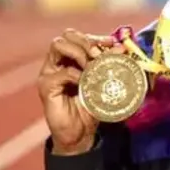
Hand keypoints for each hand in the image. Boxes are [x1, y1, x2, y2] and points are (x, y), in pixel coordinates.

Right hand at [36, 29, 119, 154]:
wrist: (80, 134)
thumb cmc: (91, 107)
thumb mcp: (104, 83)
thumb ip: (110, 66)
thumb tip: (122, 49)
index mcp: (70, 59)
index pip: (77, 36)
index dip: (95, 36)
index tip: (111, 43)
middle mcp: (57, 62)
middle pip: (66, 36)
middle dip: (86, 41)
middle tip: (99, 54)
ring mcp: (49, 72)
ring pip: (58, 45)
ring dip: (79, 52)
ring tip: (92, 66)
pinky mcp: (46, 86)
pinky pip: (62, 72)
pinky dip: (77, 74)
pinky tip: (85, 83)